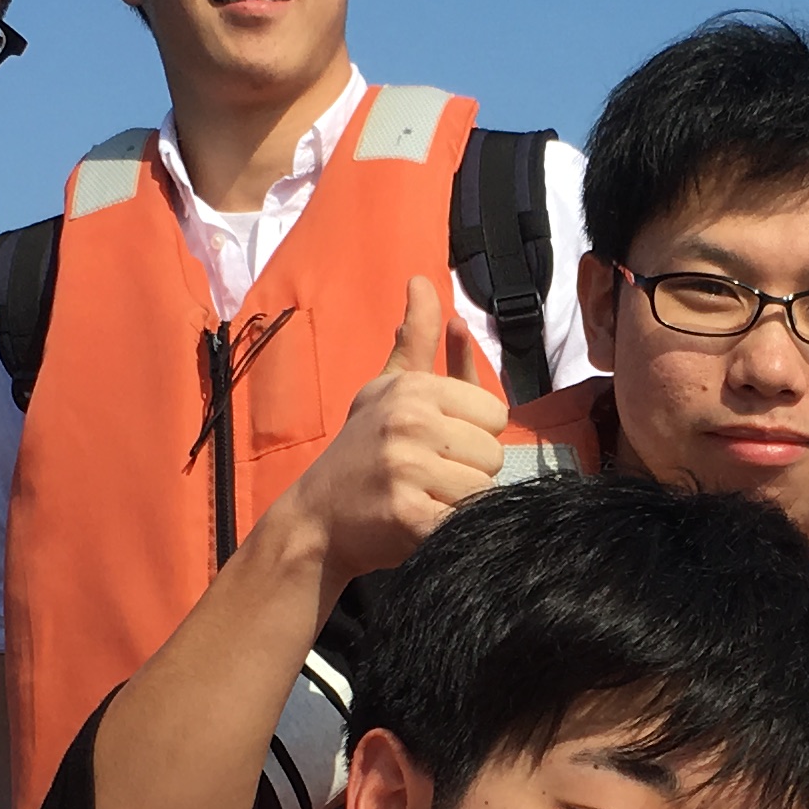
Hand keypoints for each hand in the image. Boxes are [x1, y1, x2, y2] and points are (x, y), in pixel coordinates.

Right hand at [274, 277, 510, 583]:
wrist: (314, 519)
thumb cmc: (359, 451)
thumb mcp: (385, 388)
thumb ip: (416, 338)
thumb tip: (423, 280)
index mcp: (412, 388)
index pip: (494, 413)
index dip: (473, 434)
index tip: (437, 444)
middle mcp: (410, 422)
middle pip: (494, 453)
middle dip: (469, 470)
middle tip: (426, 477)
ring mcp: (407, 469)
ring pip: (484, 489)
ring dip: (461, 503)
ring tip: (422, 498)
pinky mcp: (409, 516)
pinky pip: (467, 521)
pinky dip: (451, 529)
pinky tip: (421, 524)